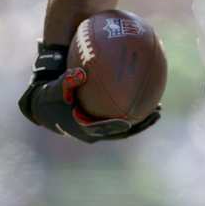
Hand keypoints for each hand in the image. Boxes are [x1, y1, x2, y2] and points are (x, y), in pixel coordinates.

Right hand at [23, 66, 160, 142]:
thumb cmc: (51, 96)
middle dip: (139, 125)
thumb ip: (66, 82)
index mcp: (82, 127)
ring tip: (159, 109)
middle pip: (120, 132)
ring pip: (124, 127)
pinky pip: (121, 117)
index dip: (115, 128)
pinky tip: (146, 97)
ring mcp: (98, 129)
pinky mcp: (101, 123)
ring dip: (141, 120)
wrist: (46, 107)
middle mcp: (93, 132)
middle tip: (156, 114)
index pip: (101, 130)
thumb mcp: (55, 89)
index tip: (129, 124)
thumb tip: (79, 73)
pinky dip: (133, 111)